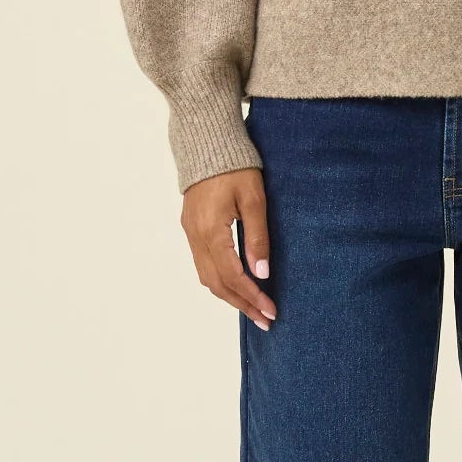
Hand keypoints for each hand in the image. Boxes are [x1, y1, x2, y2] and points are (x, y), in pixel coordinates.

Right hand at [181, 168, 276, 329]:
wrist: (207, 141)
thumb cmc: (236, 166)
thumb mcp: (254, 199)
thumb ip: (257, 237)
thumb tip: (261, 274)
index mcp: (211, 230)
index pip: (232, 276)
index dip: (252, 297)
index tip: (271, 311)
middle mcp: (195, 236)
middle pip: (216, 284)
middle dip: (242, 305)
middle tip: (265, 320)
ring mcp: (190, 232)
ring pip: (207, 277)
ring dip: (230, 296)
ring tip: (253, 308)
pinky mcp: (191, 227)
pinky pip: (203, 264)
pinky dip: (220, 280)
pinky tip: (237, 285)